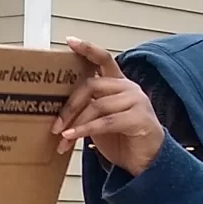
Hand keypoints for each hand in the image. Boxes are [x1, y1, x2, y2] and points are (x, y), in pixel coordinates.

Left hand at [54, 39, 164, 175]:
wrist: (147, 162)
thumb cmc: (122, 139)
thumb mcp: (100, 120)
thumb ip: (87, 108)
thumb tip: (57, 111)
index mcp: (119, 84)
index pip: (104, 59)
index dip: (87, 49)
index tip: (70, 41)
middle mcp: (129, 88)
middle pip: (92, 84)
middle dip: (70, 105)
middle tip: (55, 124)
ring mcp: (136, 101)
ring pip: (97, 105)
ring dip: (76, 123)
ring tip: (62, 137)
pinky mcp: (139, 119)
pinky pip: (106, 122)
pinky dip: (86, 130)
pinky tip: (72, 138)